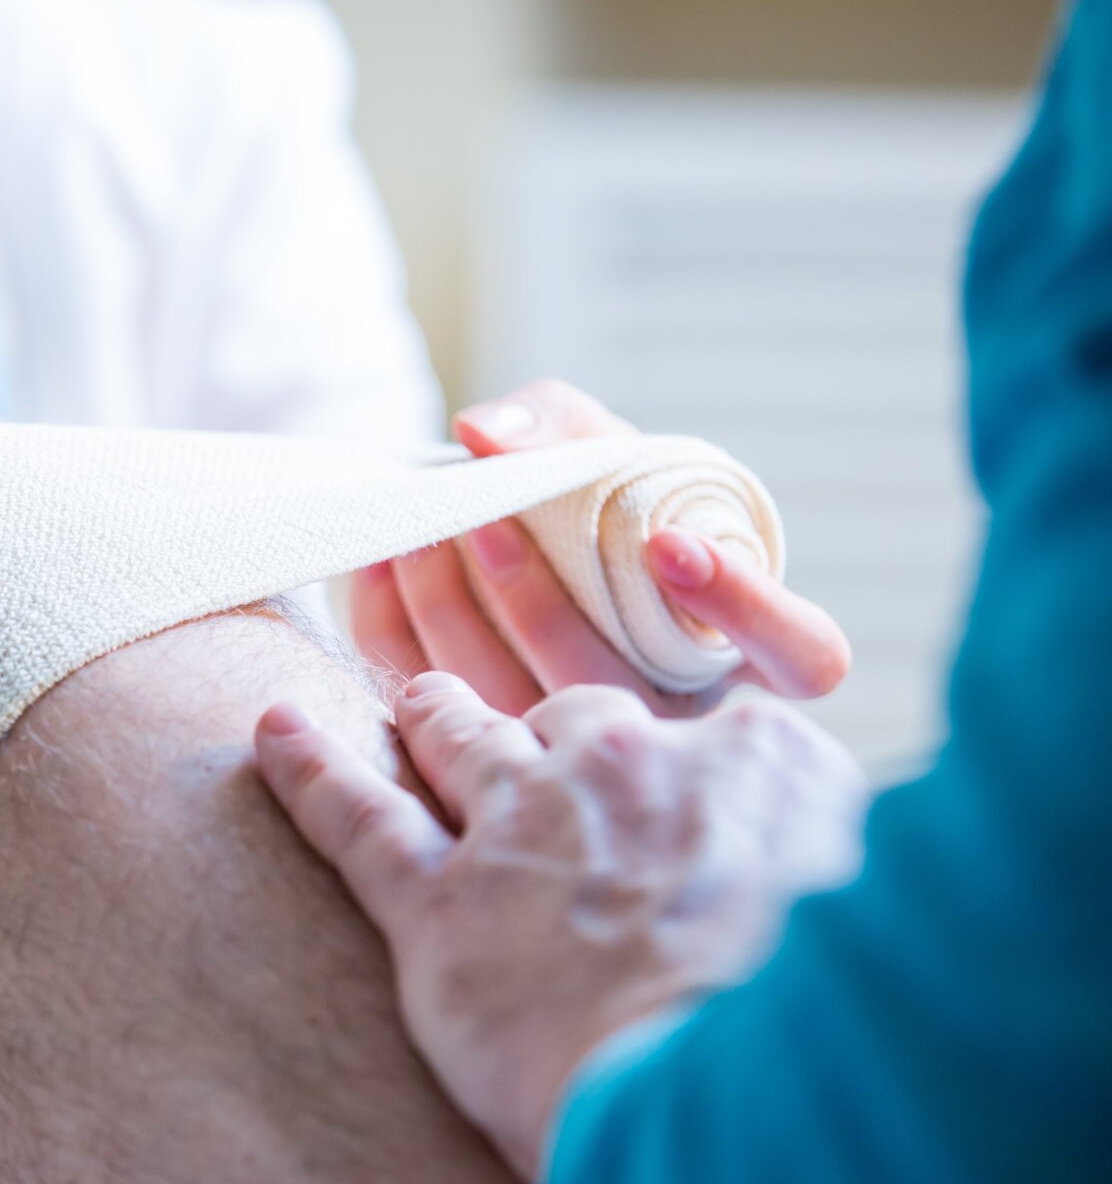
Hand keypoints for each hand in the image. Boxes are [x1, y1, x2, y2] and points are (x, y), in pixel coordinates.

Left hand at [250, 673, 866, 1180]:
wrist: (743, 1097)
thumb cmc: (825, 1042)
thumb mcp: (876, 929)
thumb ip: (832, 884)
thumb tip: (815, 901)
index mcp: (757, 763)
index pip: (697, 734)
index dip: (669, 764)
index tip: (661, 781)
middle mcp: (631, 767)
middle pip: (569, 719)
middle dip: (541, 728)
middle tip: (516, 733)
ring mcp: (525, 826)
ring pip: (458, 741)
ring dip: (430, 717)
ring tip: (409, 703)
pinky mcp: (440, 905)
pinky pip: (355, 815)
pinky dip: (306, 770)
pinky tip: (270, 734)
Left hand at [349, 379, 852, 716]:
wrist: (526, 558)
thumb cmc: (600, 511)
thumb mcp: (607, 454)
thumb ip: (566, 427)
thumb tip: (485, 434)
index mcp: (740, 649)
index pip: (803, 656)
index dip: (747, 607)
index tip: (670, 543)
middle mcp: (671, 717)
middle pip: (613, 687)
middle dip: (534, 602)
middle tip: (480, 520)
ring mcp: (579, 751)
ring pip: (513, 708)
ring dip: (451, 614)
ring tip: (419, 536)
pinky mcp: (487, 756)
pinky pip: (431, 708)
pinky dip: (393, 633)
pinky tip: (381, 568)